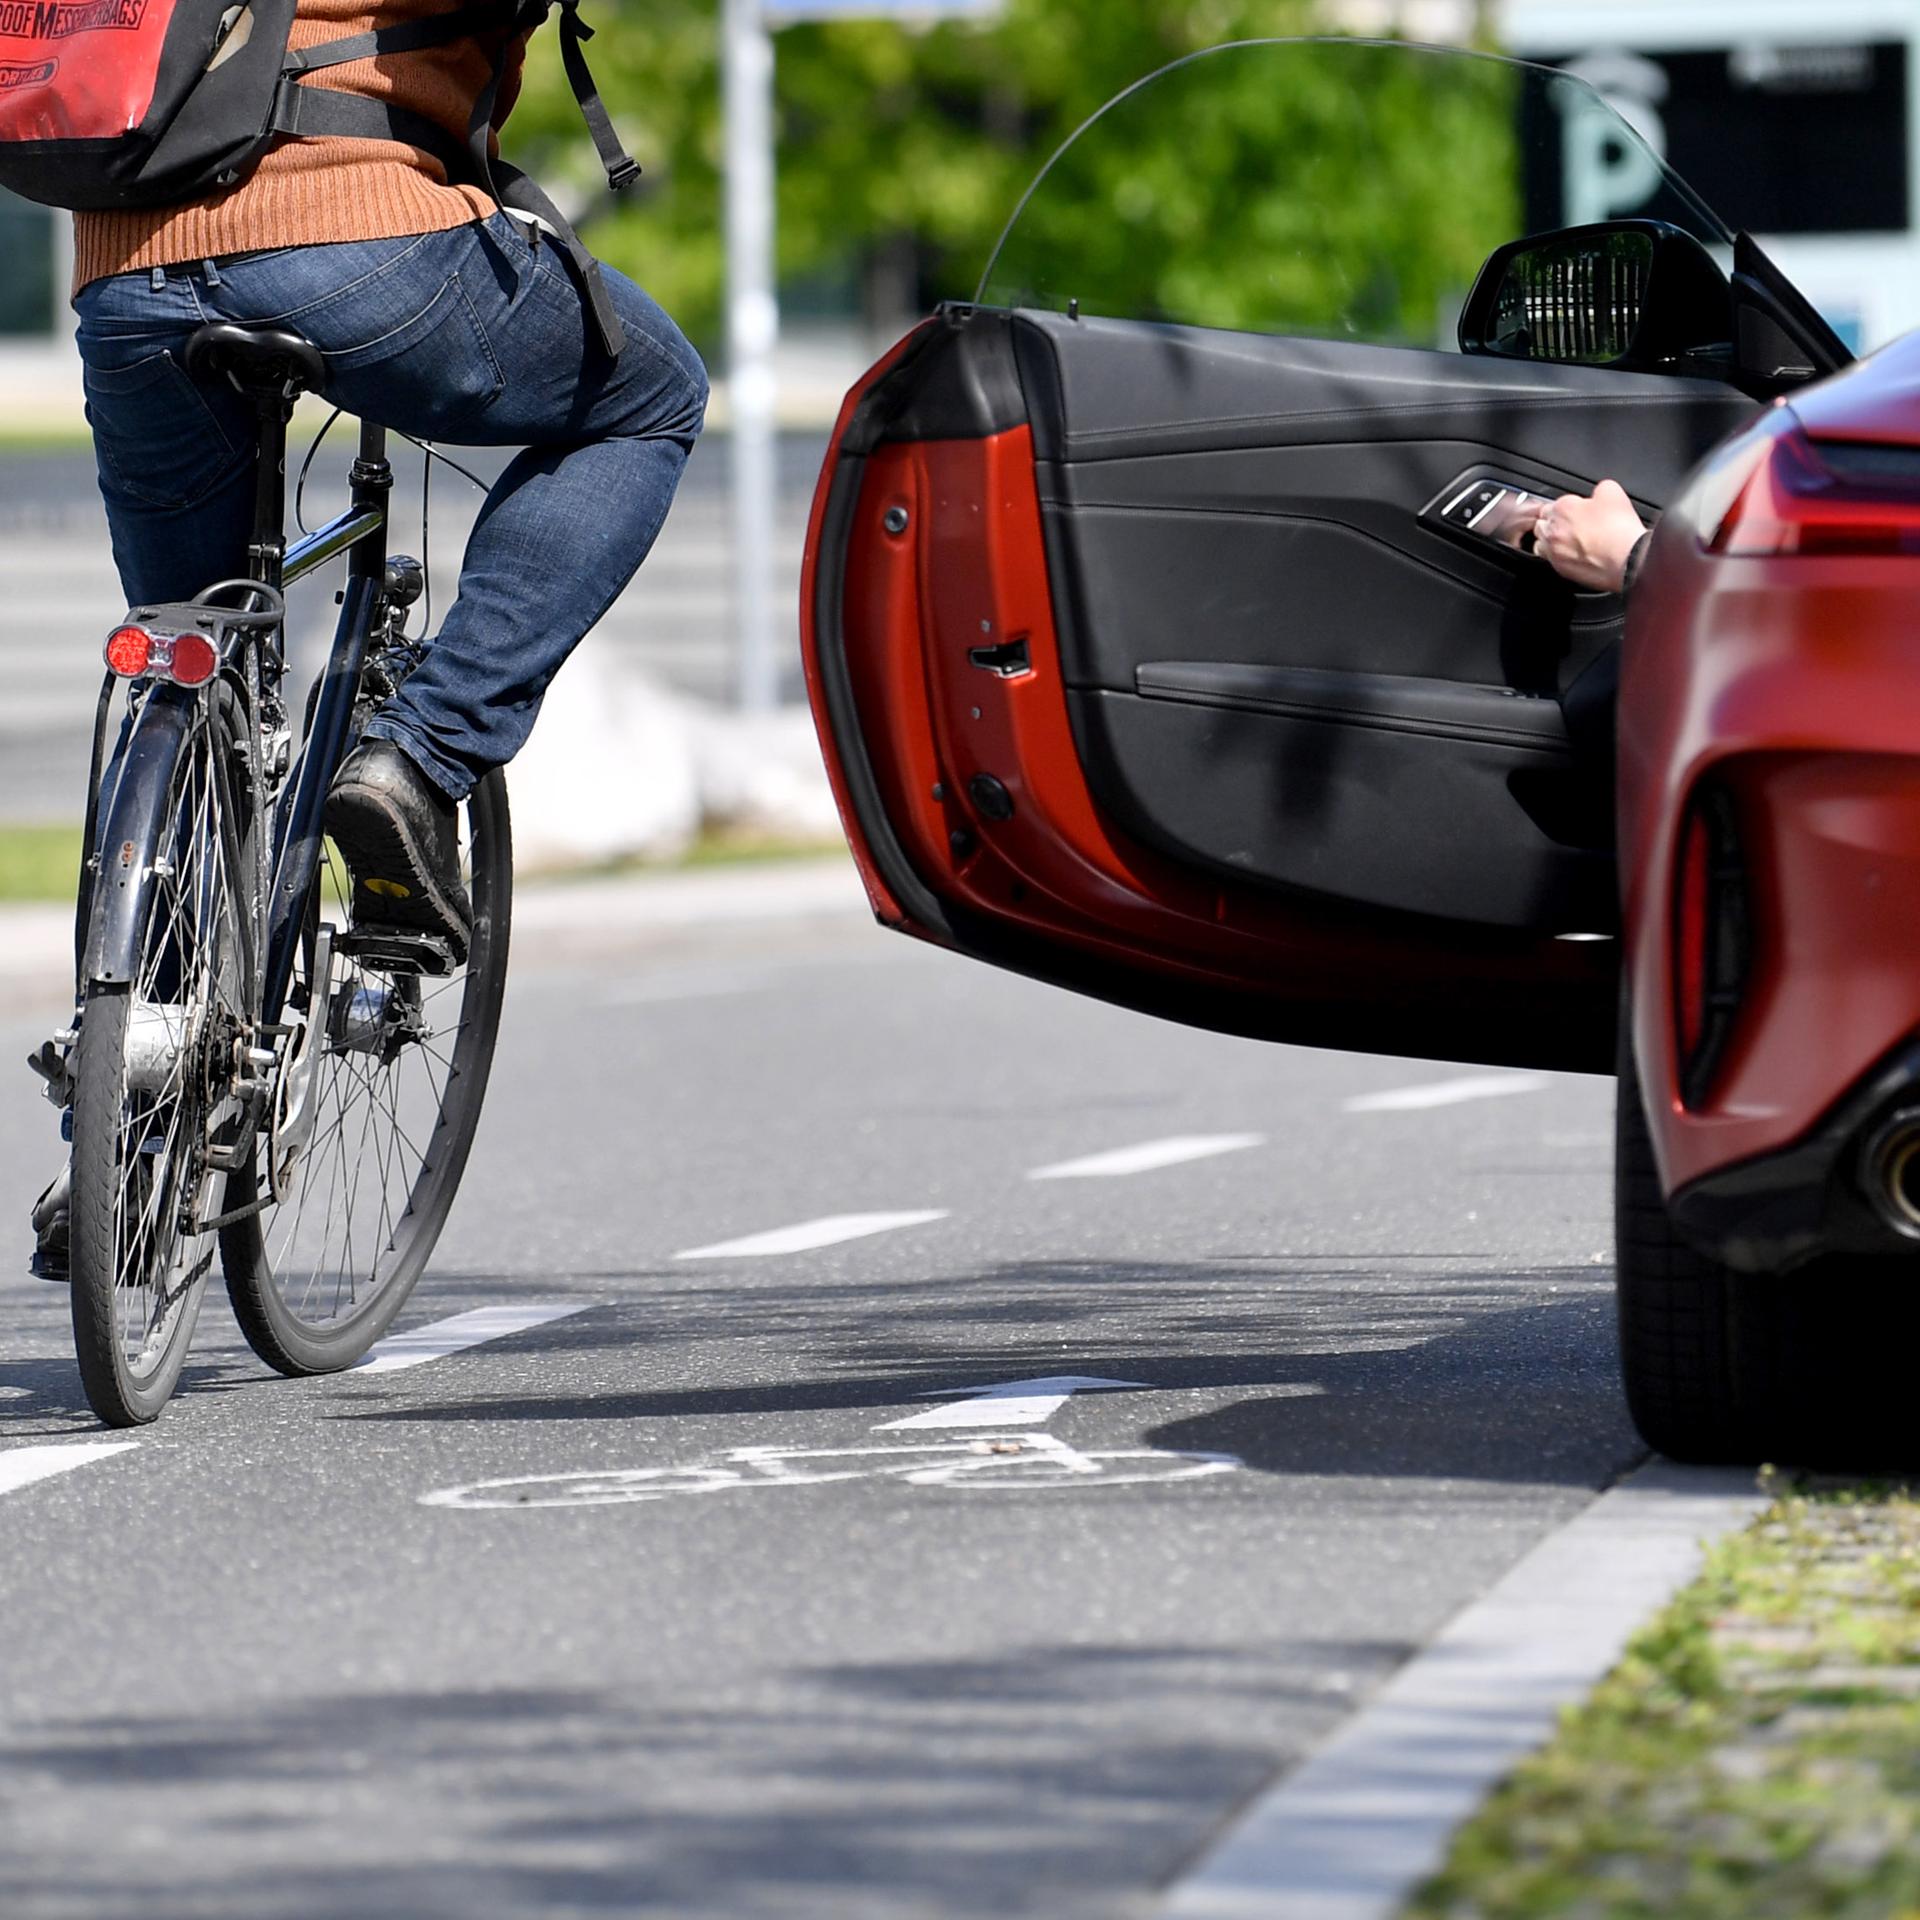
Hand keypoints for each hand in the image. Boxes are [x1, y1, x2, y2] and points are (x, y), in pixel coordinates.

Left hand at [1531, 480, 1646, 592]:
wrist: (1626, 558)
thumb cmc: (1619, 528)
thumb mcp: (1613, 492)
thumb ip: (1599, 488)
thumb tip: (1597, 492)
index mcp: (1563, 508)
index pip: (1550, 505)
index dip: (1563, 508)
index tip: (1572, 511)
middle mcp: (1553, 529)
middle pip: (1541, 523)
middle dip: (1552, 523)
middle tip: (1569, 525)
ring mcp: (1554, 551)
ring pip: (1540, 543)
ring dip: (1549, 540)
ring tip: (1565, 540)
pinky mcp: (1560, 569)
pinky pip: (1549, 561)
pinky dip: (1556, 557)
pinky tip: (1570, 555)